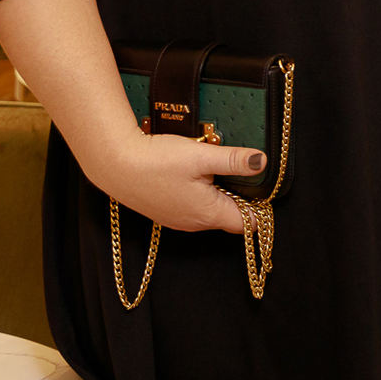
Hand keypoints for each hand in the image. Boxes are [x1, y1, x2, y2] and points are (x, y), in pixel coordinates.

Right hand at [86, 129, 267, 233]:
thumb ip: (233, 160)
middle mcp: (194, 223)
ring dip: (220, 194)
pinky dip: (201, 193)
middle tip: (246, 172)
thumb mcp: (201, 156)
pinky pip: (192, 207)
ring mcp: (177, 219)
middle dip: (241, 198)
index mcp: (208, 214)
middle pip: (230, 217)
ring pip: (210, 211)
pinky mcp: (165, 211)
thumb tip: (262, 162)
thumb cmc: (157, 162)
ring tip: (220, 169)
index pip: (247, 223)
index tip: (265, 188)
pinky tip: (195, 173)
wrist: (115, 165)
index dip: (260, 208)